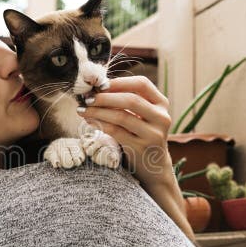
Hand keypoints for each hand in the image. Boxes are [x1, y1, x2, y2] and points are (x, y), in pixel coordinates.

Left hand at [78, 75, 173, 190]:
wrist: (154, 164)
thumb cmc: (141, 132)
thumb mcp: (141, 114)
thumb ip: (126, 100)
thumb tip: (96, 88)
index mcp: (161, 103)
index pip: (142, 84)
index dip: (119, 82)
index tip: (100, 85)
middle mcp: (162, 117)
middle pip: (131, 100)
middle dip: (105, 97)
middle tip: (87, 98)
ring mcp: (153, 134)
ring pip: (122, 116)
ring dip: (98, 111)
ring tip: (83, 109)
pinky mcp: (141, 148)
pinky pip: (116, 132)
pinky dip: (100, 124)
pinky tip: (90, 121)